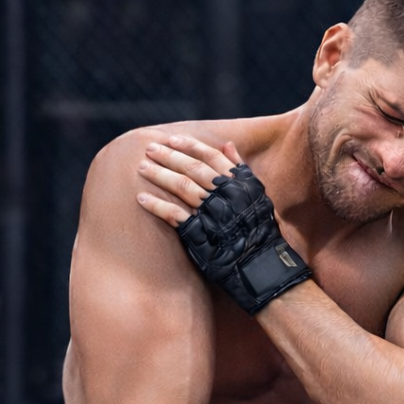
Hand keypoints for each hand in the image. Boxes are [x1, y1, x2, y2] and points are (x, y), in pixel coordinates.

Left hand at [136, 135, 311, 313]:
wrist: (261, 264)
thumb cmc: (261, 230)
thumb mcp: (258, 195)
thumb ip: (242, 169)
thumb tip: (227, 144)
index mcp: (241, 183)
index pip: (212, 156)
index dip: (191, 146)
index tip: (172, 139)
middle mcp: (227, 195)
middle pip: (193, 168)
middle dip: (169, 156)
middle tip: (149, 149)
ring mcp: (213, 214)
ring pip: (182, 187)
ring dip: (159, 175)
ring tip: (142, 168)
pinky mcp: (201, 233)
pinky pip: (175, 215)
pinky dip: (157, 206)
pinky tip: (142, 199)